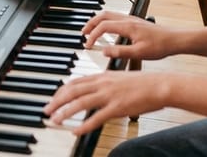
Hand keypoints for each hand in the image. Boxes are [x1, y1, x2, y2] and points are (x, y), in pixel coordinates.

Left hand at [44, 70, 167, 134]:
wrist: (159, 85)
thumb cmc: (142, 83)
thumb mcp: (119, 77)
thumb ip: (105, 82)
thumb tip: (94, 88)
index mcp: (102, 76)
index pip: (75, 82)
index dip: (61, 91)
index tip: (53, 98)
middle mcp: (102, 84)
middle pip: (72, 91)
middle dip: (56, 101)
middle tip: (46, 110)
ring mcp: (109, 95)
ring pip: (80, 103)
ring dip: (64, 112)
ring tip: (55, 120)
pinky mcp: (117, 108)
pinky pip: (96, 118)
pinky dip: (84, 125)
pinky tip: (75, 131)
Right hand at [82, 11, 175, 61]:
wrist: (176, 40)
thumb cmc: (161, 46)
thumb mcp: (139, 53)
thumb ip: (120, 52)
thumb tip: (104, 51)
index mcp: (127, 26)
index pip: (103, 27)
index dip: (92, 36)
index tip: (87, 45)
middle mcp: (128, 19)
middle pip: (103, 15)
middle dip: (90, 23)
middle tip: (83, 33)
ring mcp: (132, 19)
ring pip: (108, 14)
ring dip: (97, 21)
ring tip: (91, 30)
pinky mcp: (135, 21)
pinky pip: (115, 16)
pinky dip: (105, 21)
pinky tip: (107, 30)